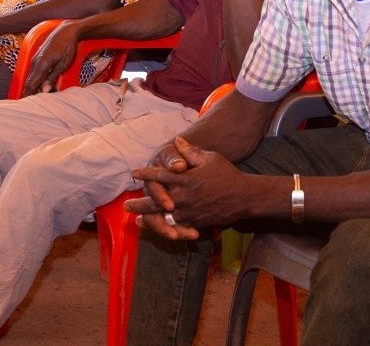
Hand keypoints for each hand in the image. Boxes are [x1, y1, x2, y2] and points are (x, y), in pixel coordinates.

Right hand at [22, 21, 80, 94]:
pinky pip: (35, 71)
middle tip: (48, 97)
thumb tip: (44, 90)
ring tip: (52, 89)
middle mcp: (35, 62)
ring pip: (32, 77)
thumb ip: (52, 78)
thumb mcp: (63, 65)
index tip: (33, 104)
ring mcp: (35, 59)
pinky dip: (39, 79)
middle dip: (36, 92)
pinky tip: (49, 81)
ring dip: (39, 85)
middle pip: (30, 82)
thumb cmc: (67, 48)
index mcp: (41, 65)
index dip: (30, 95)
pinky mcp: (37, 57)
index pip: (30, 85)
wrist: (66, 32)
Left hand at [126, 137, 248, 238]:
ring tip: (137, 219)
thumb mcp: (209, 158)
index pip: (160, 175)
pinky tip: (158, 228)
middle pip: (155, 200)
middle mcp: (184, 196)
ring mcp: (189, 211)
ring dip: (148, 218)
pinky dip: (165, 227)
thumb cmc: (227, 174)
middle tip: (126, 205)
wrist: (244, 197)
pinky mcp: (195, 222)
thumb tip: (177, 141)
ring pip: (163, 216)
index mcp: (185, 178)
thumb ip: (190, 151)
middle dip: (139, 202)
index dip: (145, 173)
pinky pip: (177, 226)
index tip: (134, 173)